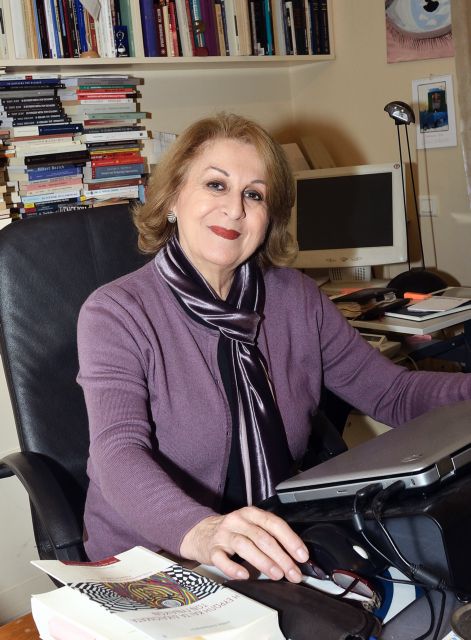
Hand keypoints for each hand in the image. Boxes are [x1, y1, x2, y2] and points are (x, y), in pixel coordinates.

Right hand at [179, 506, 308, 581]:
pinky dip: (233, 568)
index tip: (302, 555)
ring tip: (277, 574)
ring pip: (245, 546)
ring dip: (264, 561)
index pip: (274, 524)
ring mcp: (224, 534)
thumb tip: (295, 557)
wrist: (200, 532)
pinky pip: (222, 558)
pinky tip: (244, 575)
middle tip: (293, 572)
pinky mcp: (212, 549)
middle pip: (262, 537)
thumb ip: (269, 537)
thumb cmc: (232, 532)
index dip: (290, 539)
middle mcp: (238, 521)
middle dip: (281, 556)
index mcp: (251, 514)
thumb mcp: (251, 526)